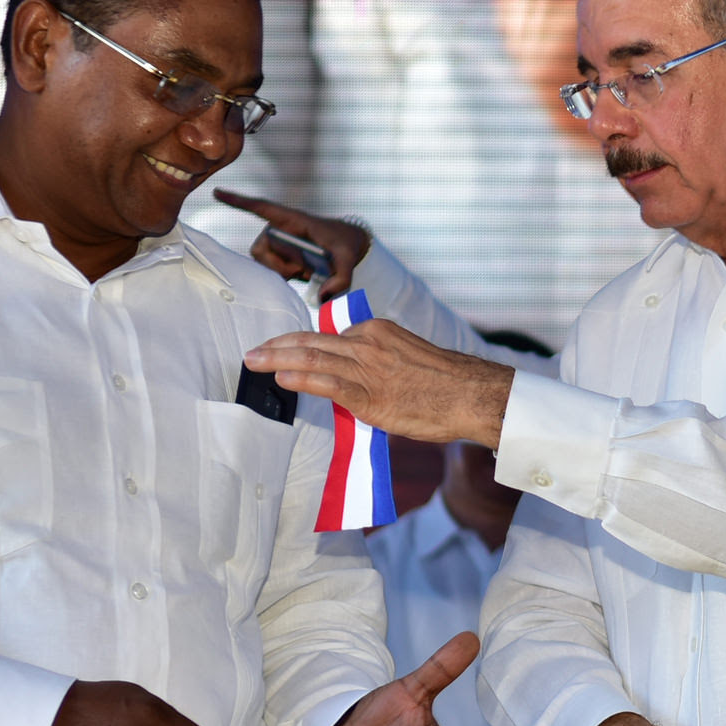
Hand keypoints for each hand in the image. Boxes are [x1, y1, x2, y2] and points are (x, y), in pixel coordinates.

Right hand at [215, 187, 370, 297]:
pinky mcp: (276, 257)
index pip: (262, 207)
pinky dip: (285, 276)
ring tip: (307, 270)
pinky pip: (270, 270)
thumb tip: (323, 296)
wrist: (346, 248)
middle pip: (261, 249)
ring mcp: (275, 244)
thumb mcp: (349, 260)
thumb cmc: (344, 246)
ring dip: (284, 271)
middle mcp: (278, 229)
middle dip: (281, 264)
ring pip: (264, 263)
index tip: (217, 192)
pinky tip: (301, 273)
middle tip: (305, 269)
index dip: (239, 201)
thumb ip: (341, 278)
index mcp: (292, 219)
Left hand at [243, 319, 513, 447]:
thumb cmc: (446, 384)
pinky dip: (301, 378)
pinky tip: (282, 378)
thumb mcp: (408, 359)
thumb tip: (353, 384)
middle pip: (311, 340)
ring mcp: (367, 367)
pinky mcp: (370, 393)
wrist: (472, 394)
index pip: (328, 337)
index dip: (298, 344)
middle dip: (277, 346)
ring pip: (312, 357)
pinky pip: (327, 382)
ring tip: (254, 363)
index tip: (280, 350)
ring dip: (277, 359)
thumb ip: (377, 365)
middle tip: (253, 353)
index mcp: (376, 331)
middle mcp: (367, 343)